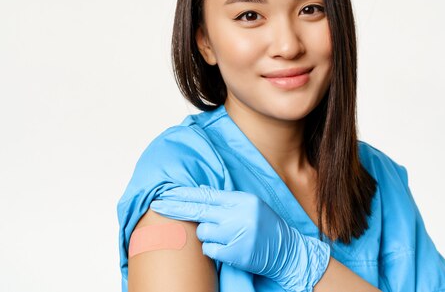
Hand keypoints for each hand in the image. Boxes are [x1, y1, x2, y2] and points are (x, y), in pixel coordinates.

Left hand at [150, 185, 329, 291]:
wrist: (287, 251)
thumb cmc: (265, 226)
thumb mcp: (249, 206)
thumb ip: (226, 201)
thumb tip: (199, 191)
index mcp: (242, 200)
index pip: (207, 195)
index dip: (184, 194)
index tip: (166, 193)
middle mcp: (240, 214)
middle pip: (199, 209)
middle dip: (175, 207)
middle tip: (157, 204)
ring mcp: (238, 234)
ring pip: (203, 232)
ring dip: (207, 236)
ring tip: (224, 237)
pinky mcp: (236, 253)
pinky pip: (210, 250)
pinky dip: (213, 250)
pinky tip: (227, 249)